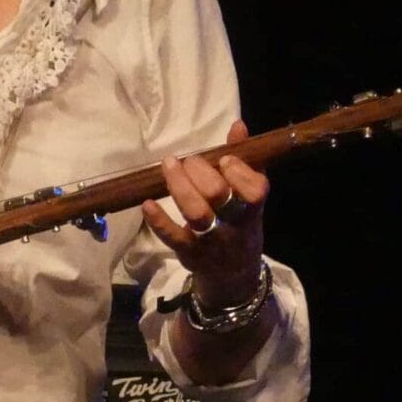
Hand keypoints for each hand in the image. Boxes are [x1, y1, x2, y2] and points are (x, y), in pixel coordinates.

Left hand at [140, 120, 268, 305]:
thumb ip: (245, 161)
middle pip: (218, 195)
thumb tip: (238, 125)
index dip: (238, 172)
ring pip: (196, 213)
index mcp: (253, 209)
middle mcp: (234, 225)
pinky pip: (172, 237)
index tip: (224, 159)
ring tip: (169, 165)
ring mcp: (211, 240)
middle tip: (188, 160)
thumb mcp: (250, 197)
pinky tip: (147, 203)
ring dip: (179, 186)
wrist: (233, 275)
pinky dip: (158, 220)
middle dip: (200, 171)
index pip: (255, 190)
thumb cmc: (239, 225)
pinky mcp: (189, 253)